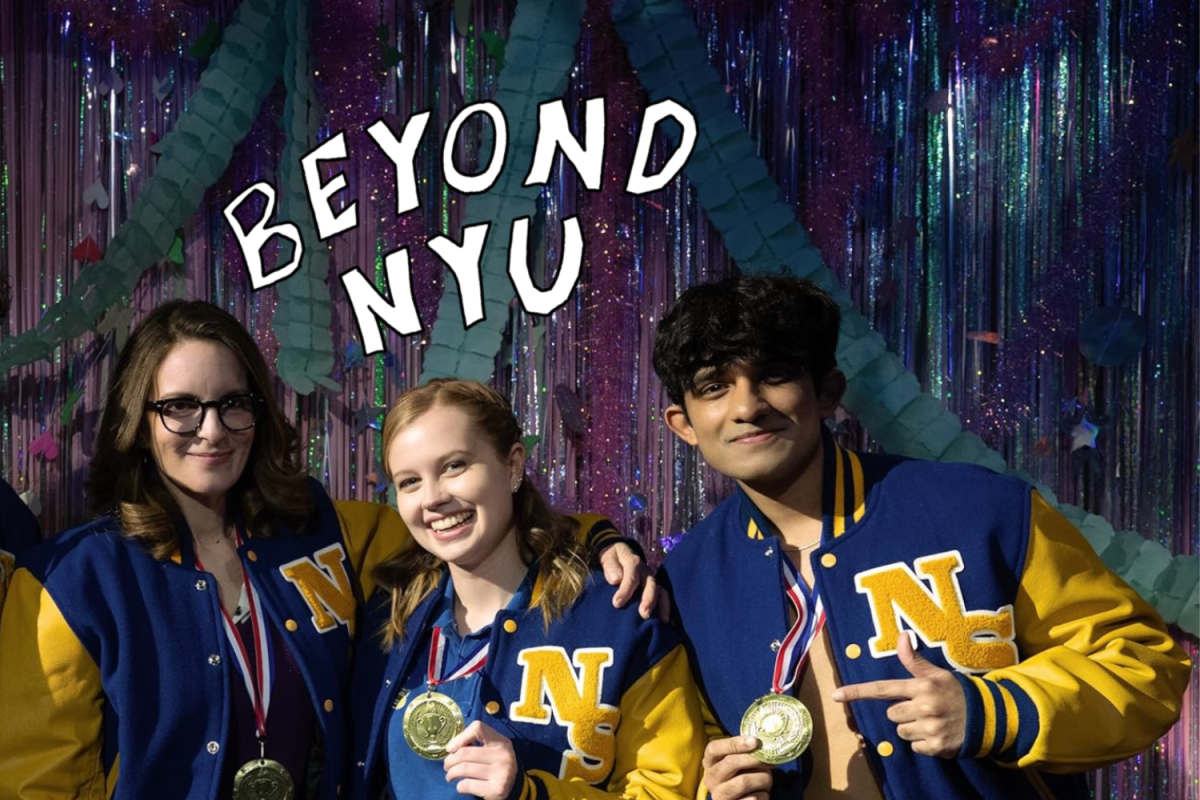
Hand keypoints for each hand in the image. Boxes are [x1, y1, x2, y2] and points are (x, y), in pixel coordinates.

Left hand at [443, 720, 519, 798]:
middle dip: (450, 760)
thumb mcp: (491, 749)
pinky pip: (468, 785)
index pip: (478, 728)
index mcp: (501, 742)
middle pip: (465, 753)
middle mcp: (503, 755)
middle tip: (447, 765)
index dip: (460, 737)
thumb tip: (451, 748)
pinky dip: (459, 786)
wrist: (513, 786)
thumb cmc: (495, 764)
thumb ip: (475, 744)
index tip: (451, 748)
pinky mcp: (497, 789)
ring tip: (450, 775)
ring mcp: (502, 773)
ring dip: (451, 773)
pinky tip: (461, 785)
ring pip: (464, 769)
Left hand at [600, 541, 670, 621]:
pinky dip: (665, 608)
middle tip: (644, 614)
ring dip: (660, 605)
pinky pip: (663, 596)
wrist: (619, 554)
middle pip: (651, 584)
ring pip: (660, 591)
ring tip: (660, 620)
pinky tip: (665, 620)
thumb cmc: (612, 559)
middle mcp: (645, 571)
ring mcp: (651, 579)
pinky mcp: (654, 588)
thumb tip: (615, 580)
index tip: (617, 604)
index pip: (631, 575)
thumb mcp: (608, 557)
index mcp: (633, 562)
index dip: (625, 590)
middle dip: (649, 599)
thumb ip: (610, 567)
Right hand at [702, 735, 773, 799]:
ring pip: (744, 782)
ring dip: (763, 778)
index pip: (714, 748)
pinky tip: (762, 793)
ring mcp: (719, 795)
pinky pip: (753, 799)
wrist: (741, 799)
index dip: (734, 743)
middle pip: (731, 763)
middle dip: (754, 760)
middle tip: (769, 760)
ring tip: (767, 779)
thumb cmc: (741, 775)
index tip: (755, 741)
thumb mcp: (738, 761)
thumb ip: (745, 752)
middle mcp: (710, 778)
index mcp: (709, 762)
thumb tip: (765, 744)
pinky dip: (763, 794)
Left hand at [831, 632, 966, 756]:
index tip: (835, 695)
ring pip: (901, 731)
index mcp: (921, 687)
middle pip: (891, 714)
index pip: (882, 689)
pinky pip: (914, 747)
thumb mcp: (938, 674)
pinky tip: (938, 733)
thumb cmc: (958, 693)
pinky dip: (923, 743)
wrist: (989, 718)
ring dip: (912, 728)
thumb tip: (902, 636)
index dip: (857, 692)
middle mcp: (923, 707)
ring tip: (932, 721)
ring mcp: (930, 728)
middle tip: (924, 708)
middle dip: (903, 712)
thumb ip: (915, 661)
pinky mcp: (936, 747)